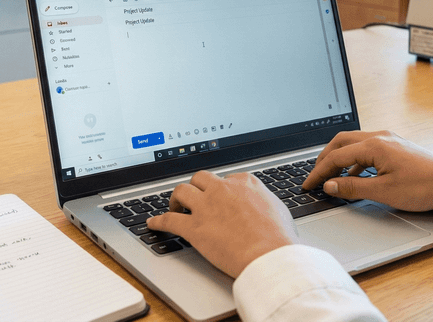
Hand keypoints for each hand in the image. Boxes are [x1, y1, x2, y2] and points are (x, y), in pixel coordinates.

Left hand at [146, 171, 297, 277]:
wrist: (269, 255)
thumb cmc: (278, 237)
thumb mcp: (278, 208)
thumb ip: (264, 200)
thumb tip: (262, 204)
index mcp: (244, 182)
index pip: (226, 178)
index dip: (220, 188)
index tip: (218, 196)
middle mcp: (222, 189)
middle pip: (200, 178)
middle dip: (195, 187)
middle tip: (194, 198)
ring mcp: (206, 206)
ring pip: (181, 191)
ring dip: (175, 199)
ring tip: (175, 207)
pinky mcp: (194, 227)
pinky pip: (168, 220)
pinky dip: (158, 222)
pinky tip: (153, 224)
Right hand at [302, 130, 432, 211]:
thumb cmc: (423, 187)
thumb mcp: (383, 191)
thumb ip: (352, 187)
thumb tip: (330, 185)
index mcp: (374, 145)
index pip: (336, 156)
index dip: (319, 172)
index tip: (309, 184)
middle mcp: (380, 137)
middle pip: (341, 142)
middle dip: (324, 159)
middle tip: (315, 176)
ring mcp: (389, 139)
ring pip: (354, 143)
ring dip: (339, 158)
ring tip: (331, 176)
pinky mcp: (395, 146)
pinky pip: (366, 148)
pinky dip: (354, 160)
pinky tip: (354, 176)